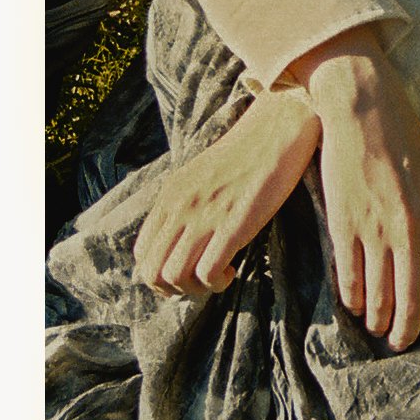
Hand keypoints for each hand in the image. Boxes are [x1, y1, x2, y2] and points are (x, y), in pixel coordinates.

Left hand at [135, 91, 321, 295]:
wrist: (277, 129)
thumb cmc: (247, 154)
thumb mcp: (201, 175)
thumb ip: (186, 202)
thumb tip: (184, 233)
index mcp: (170, 197)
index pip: (142, 253)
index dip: (160, 275)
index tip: (188, 271)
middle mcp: (180, 208)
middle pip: (151, 272)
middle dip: (174, 290)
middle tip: (201, 282)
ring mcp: (205, 216)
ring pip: (174, 276)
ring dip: (196, 288)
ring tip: (219, 276)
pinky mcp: (234, 223)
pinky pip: (207, 270)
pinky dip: (216, 281)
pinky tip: (233, 269)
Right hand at [293, 25, 419, 350]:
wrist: (367, 116)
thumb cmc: (411, 151)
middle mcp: (409, 232)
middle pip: (411, 299)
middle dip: (408, 332)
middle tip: (402, 345)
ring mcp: (374, 230)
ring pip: (377, 295)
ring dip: (378, 320)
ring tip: (378, 329)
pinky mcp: (343, 224)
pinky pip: (347, 275)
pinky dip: (352, 298)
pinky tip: (355, 305)